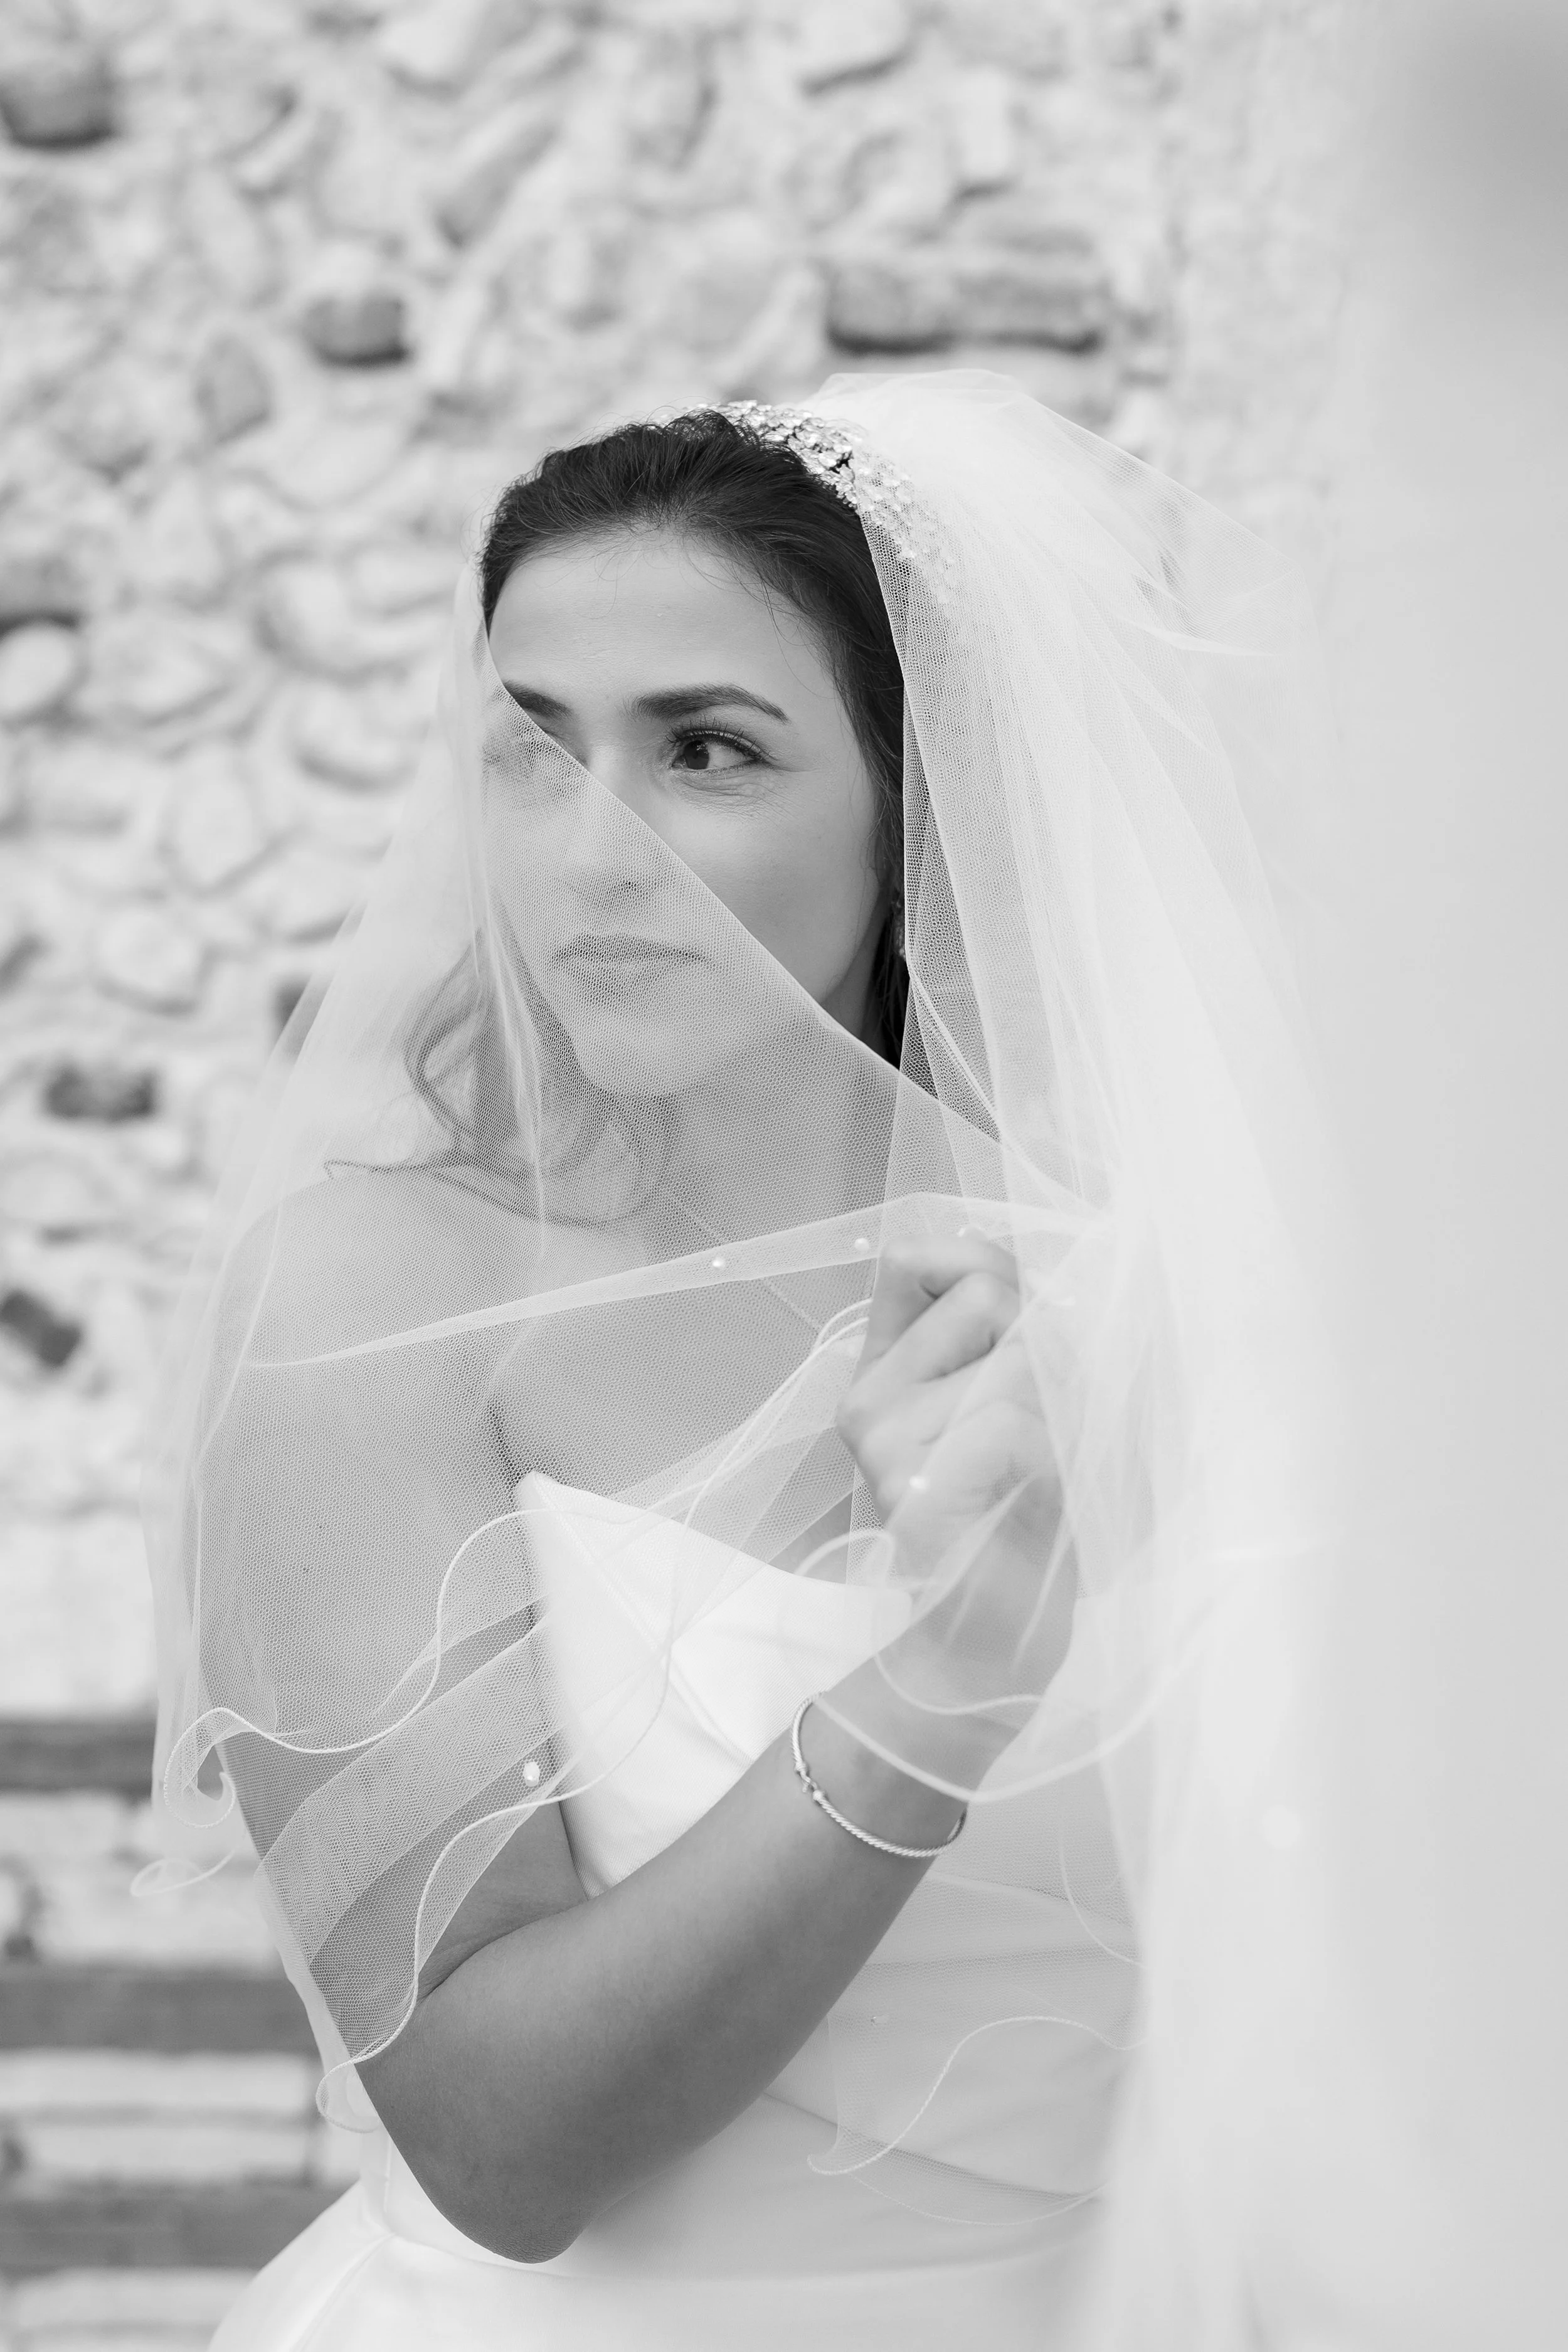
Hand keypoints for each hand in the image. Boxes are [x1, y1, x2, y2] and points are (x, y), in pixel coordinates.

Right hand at [834, 1233, 1075, 1718]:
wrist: (994, 1638)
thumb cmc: (1020, 1517)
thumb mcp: (1016, 1401)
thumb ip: (1003, 1326)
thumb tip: (1016, 1267)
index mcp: (883, 1369)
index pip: (914, 1256)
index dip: (987, 1271)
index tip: (1021, 1340)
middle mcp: (867, 1395)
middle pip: (986, 1290)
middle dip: (1046, 1349)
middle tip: (1040, 1432)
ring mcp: (881, 1437)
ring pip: (1019, 1357)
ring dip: (1062, 1413)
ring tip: (1040, 1474)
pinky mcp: (911, 1481)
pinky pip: (1014, 1419)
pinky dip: (1053, 1457)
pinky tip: (1033, 1502)